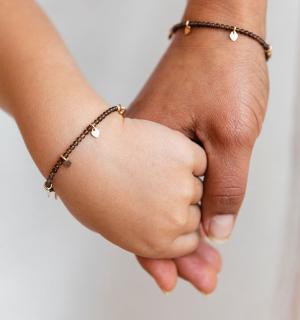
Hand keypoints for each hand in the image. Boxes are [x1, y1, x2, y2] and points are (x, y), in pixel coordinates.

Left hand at [47, 110, 206, 258]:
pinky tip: (160, 150)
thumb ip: (149, 247)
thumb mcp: (117, 231)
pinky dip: (185, 154)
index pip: (190, 241)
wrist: (83, 151)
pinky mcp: (186, 156)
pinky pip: (199, 160)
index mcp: (157, 243)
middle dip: (179, 200)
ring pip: (198, 185)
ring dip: (183, 176)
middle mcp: (175, 221)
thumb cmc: (91, 189)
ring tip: (150, 165)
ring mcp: (183, 187)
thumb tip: (172, 281)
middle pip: (196, 214)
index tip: (164, 207)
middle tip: (151, 182)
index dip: (177, 222)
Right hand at [128, 20, 268, 292]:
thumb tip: (217, 229)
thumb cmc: (224, 69)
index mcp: (153, 144)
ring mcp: (157, 131)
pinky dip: (185, 193)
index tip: (184, 278)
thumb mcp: (232, 133)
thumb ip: (225, 185)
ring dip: (184, 219)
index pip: (151, 210)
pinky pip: (171, 169)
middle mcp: (147, 140)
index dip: (166, 250)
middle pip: (156, 203)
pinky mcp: (169, 123)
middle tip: (200, 275)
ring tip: (202, 252)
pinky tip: (196, 208)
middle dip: (177, 243)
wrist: (222, 22)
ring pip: (166, 188)